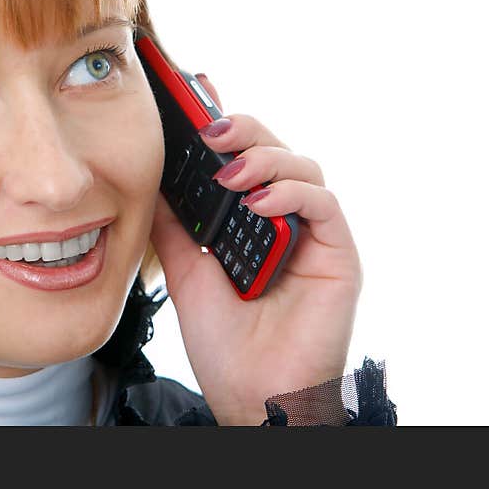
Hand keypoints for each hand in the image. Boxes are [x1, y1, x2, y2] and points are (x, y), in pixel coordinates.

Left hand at [148, 74, 362, 424]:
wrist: (251, 395)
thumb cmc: (224, 341)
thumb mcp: (186, 270)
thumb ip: (175, 225)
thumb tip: (150, 178)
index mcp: (250, 221)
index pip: (242, 158)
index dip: (225, 123)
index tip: (196, 92)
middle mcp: (284, 221)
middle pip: (274, 152)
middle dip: (242, 130)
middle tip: (208, 128)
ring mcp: (312, 235)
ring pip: (303, 167)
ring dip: (264, 158)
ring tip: (228, 173)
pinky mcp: (338, 254)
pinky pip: (323, 204)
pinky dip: (290, 193)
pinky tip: (258, 203)